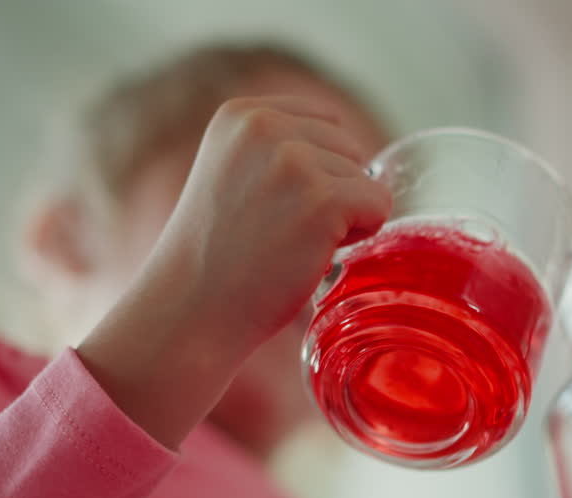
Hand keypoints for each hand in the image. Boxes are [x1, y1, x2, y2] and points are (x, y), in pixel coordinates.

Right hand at [79, 97, 390, 448]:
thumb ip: (281, 149)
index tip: (276, 206)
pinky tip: (315, 252)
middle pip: (349, 149)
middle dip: (332, 191)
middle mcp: (265, 126)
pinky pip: (380, 205)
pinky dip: (361, 234)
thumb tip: (359, 154)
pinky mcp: (322, 200)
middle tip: (282, 231)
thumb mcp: (234, 173)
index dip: (319, 170)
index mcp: (242, 113)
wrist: (191, 309)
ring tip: (290, 243)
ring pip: (365, 179)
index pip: (325, 122)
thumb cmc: (219, 256)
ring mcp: (294, 161)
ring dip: (343, 217)